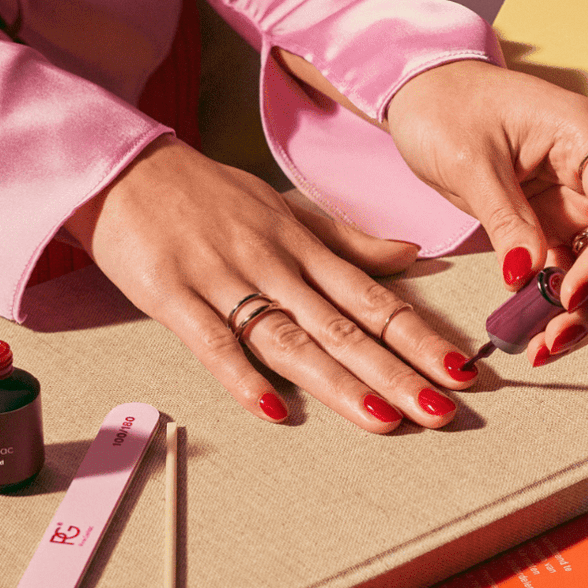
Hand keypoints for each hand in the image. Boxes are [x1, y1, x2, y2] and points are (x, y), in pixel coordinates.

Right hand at [62, 136, 482, 431]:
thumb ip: (346, 241)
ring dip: (339, 381)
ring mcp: (224, 279)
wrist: (125, 169)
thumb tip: (410, 256)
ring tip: (383, 418)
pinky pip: (212, 341)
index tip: (462, 369)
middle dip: (398, 371)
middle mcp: (273, 264)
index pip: (374, 299)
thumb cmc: (208, 194)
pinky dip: (241, 376)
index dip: (420, 336)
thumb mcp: (285, 209)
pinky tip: (272, 409)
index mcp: (303, 246)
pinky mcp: (173, 295)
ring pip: (290, 337)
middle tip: (442, 411)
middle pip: (344, 326)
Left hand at [385, 59, 587, 365]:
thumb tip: (528, 276)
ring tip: (544, 346)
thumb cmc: (446, 106)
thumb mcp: (470, 164)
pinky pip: (568, 267)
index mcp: (584, 133)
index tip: (573, 296)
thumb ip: (505, 220)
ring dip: (580, 308)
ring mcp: (575, 195)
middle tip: (557, 337)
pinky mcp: (553, 219)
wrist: (421, 91)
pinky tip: (534, 330)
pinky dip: (555, 300)